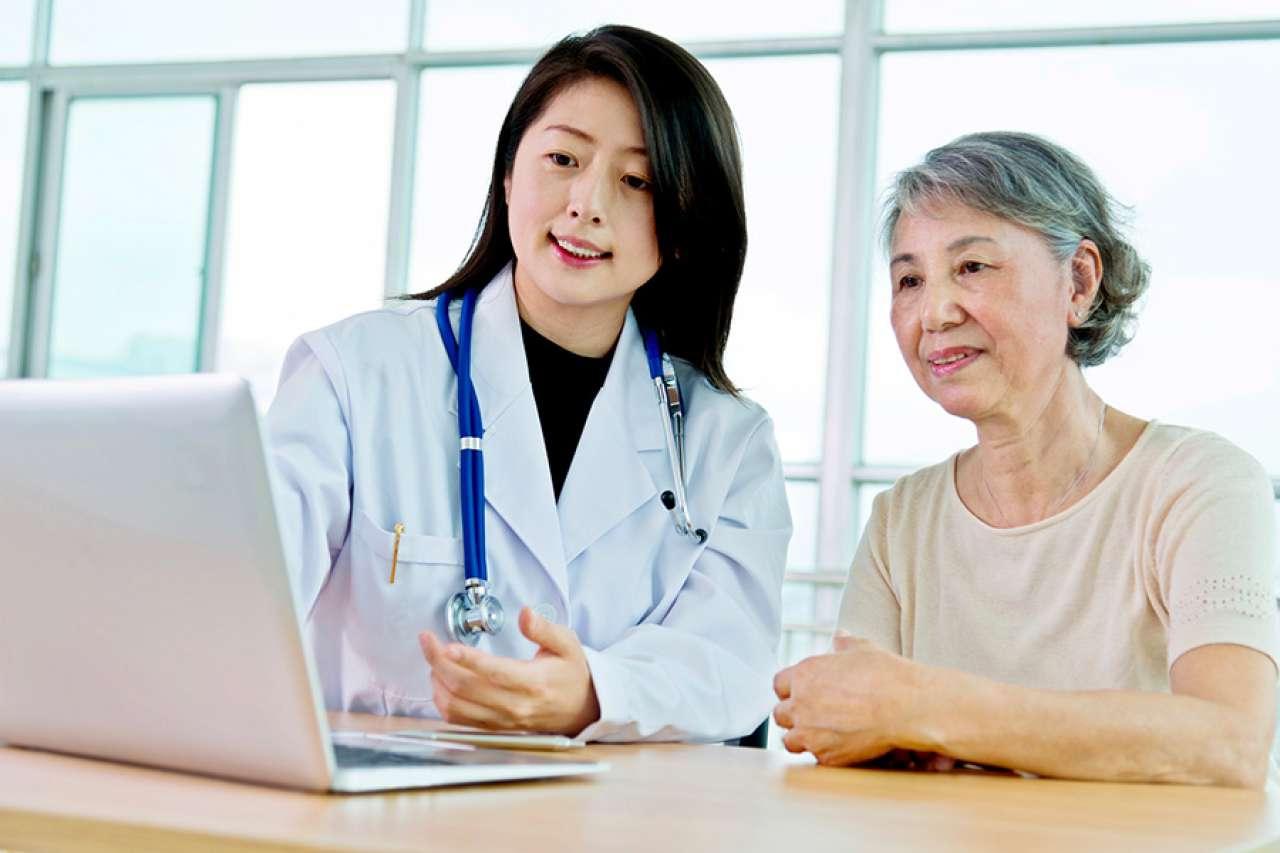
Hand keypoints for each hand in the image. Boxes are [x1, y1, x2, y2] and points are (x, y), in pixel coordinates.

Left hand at [419, 607, 600, 735]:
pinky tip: (439, 682)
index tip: (447, 646)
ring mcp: (502, 719)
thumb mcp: (567, 643)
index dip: (468, 661)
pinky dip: (442, 701)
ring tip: (433, 658)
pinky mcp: (494, 726)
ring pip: (457, 706)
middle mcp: (515, 705)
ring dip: (437, 682)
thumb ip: (544, 629)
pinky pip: (459, 719)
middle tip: (427, 641)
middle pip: (467, 688)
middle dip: (439, 663)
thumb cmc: (572, 674)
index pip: (495, 673)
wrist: (582, 708)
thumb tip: (525, 614)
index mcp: (533, 682)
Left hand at [772, 635, 935, 766]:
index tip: (801, 693)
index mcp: (804, 676)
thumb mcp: (861, 649)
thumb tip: (840, 638)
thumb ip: (843, 644)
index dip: (790, 689)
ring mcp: (811, 733)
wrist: (904, 706)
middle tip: (811, 715)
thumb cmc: (884, 675)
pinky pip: (816, 758)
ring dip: (802, 737)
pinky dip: (825, 754)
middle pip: (780, 714)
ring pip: (790, 741)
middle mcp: (800, 705)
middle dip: (793, 715)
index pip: (779, 684)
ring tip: (821, 734)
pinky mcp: (827, 756)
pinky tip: (840, 746)